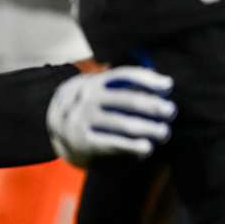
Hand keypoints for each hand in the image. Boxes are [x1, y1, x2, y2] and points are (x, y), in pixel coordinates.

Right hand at [46, 67, 175, 166]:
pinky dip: (132, 146)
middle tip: (170, 112)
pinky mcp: (83, 142)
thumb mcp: (103, 91)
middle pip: (128, 100)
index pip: (125, 75)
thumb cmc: (93, 107)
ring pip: (124, 124)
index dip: (148, 80)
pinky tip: (147, 148)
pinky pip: (112, 144)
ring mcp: (84, 120)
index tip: (168, 87)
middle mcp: (88, 99)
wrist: (54, 127)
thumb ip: (130, 86)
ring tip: (163, 133)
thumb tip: (165, 86)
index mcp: (96, 82)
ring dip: (149, 128)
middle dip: (153, 106)